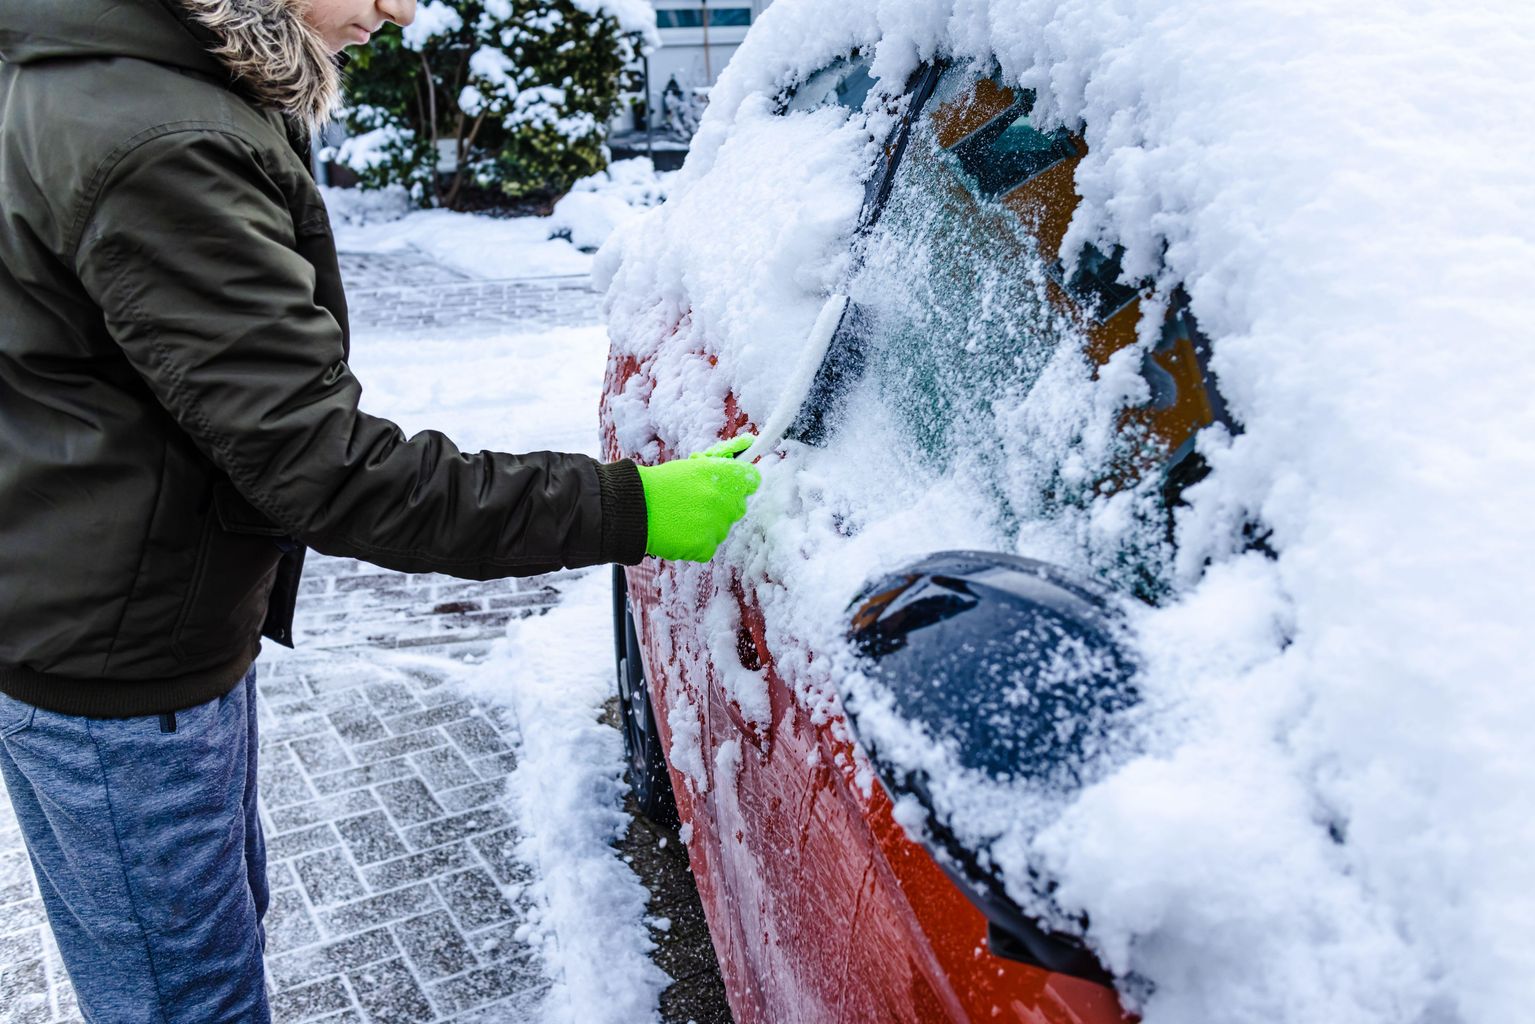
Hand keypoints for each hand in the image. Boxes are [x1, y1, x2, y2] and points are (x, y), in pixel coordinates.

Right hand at [637, 435, 760, 561]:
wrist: (636, 507)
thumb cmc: (661, 484)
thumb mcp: (693, 466)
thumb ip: (719, 467)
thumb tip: (744, 448)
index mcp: (724, 475)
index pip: (751, 479)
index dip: (741, 481)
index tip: (733, 485)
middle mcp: (726, 501)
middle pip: (738, 506)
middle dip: (723, 505)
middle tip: (697, 502)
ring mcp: (717, 526)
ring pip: (722, 528)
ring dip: (708, 525)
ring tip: (682, 517)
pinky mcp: (706, 547)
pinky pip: (708, 546)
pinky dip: (695, 543)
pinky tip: (679, 531)